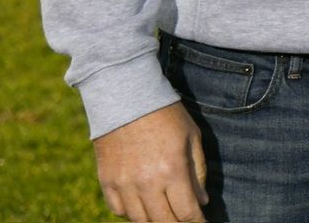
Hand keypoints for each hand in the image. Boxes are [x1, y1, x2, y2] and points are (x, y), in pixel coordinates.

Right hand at [92, 102, 208, 220]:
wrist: (126, 97)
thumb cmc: (166, 114)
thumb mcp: (191, 137)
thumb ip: (198, 171)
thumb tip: (201, 202)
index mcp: (173, 169)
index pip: (187, 212)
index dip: (197, 222)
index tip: (202, 222)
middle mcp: (147, 182)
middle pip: (163, 222)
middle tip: (184, 219)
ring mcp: (124, 184)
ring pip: (140, 220)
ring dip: (155, 220)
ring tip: (166, 214)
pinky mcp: (107, 181)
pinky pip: (119, 210)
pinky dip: (132, 213)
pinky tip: (143, 205)